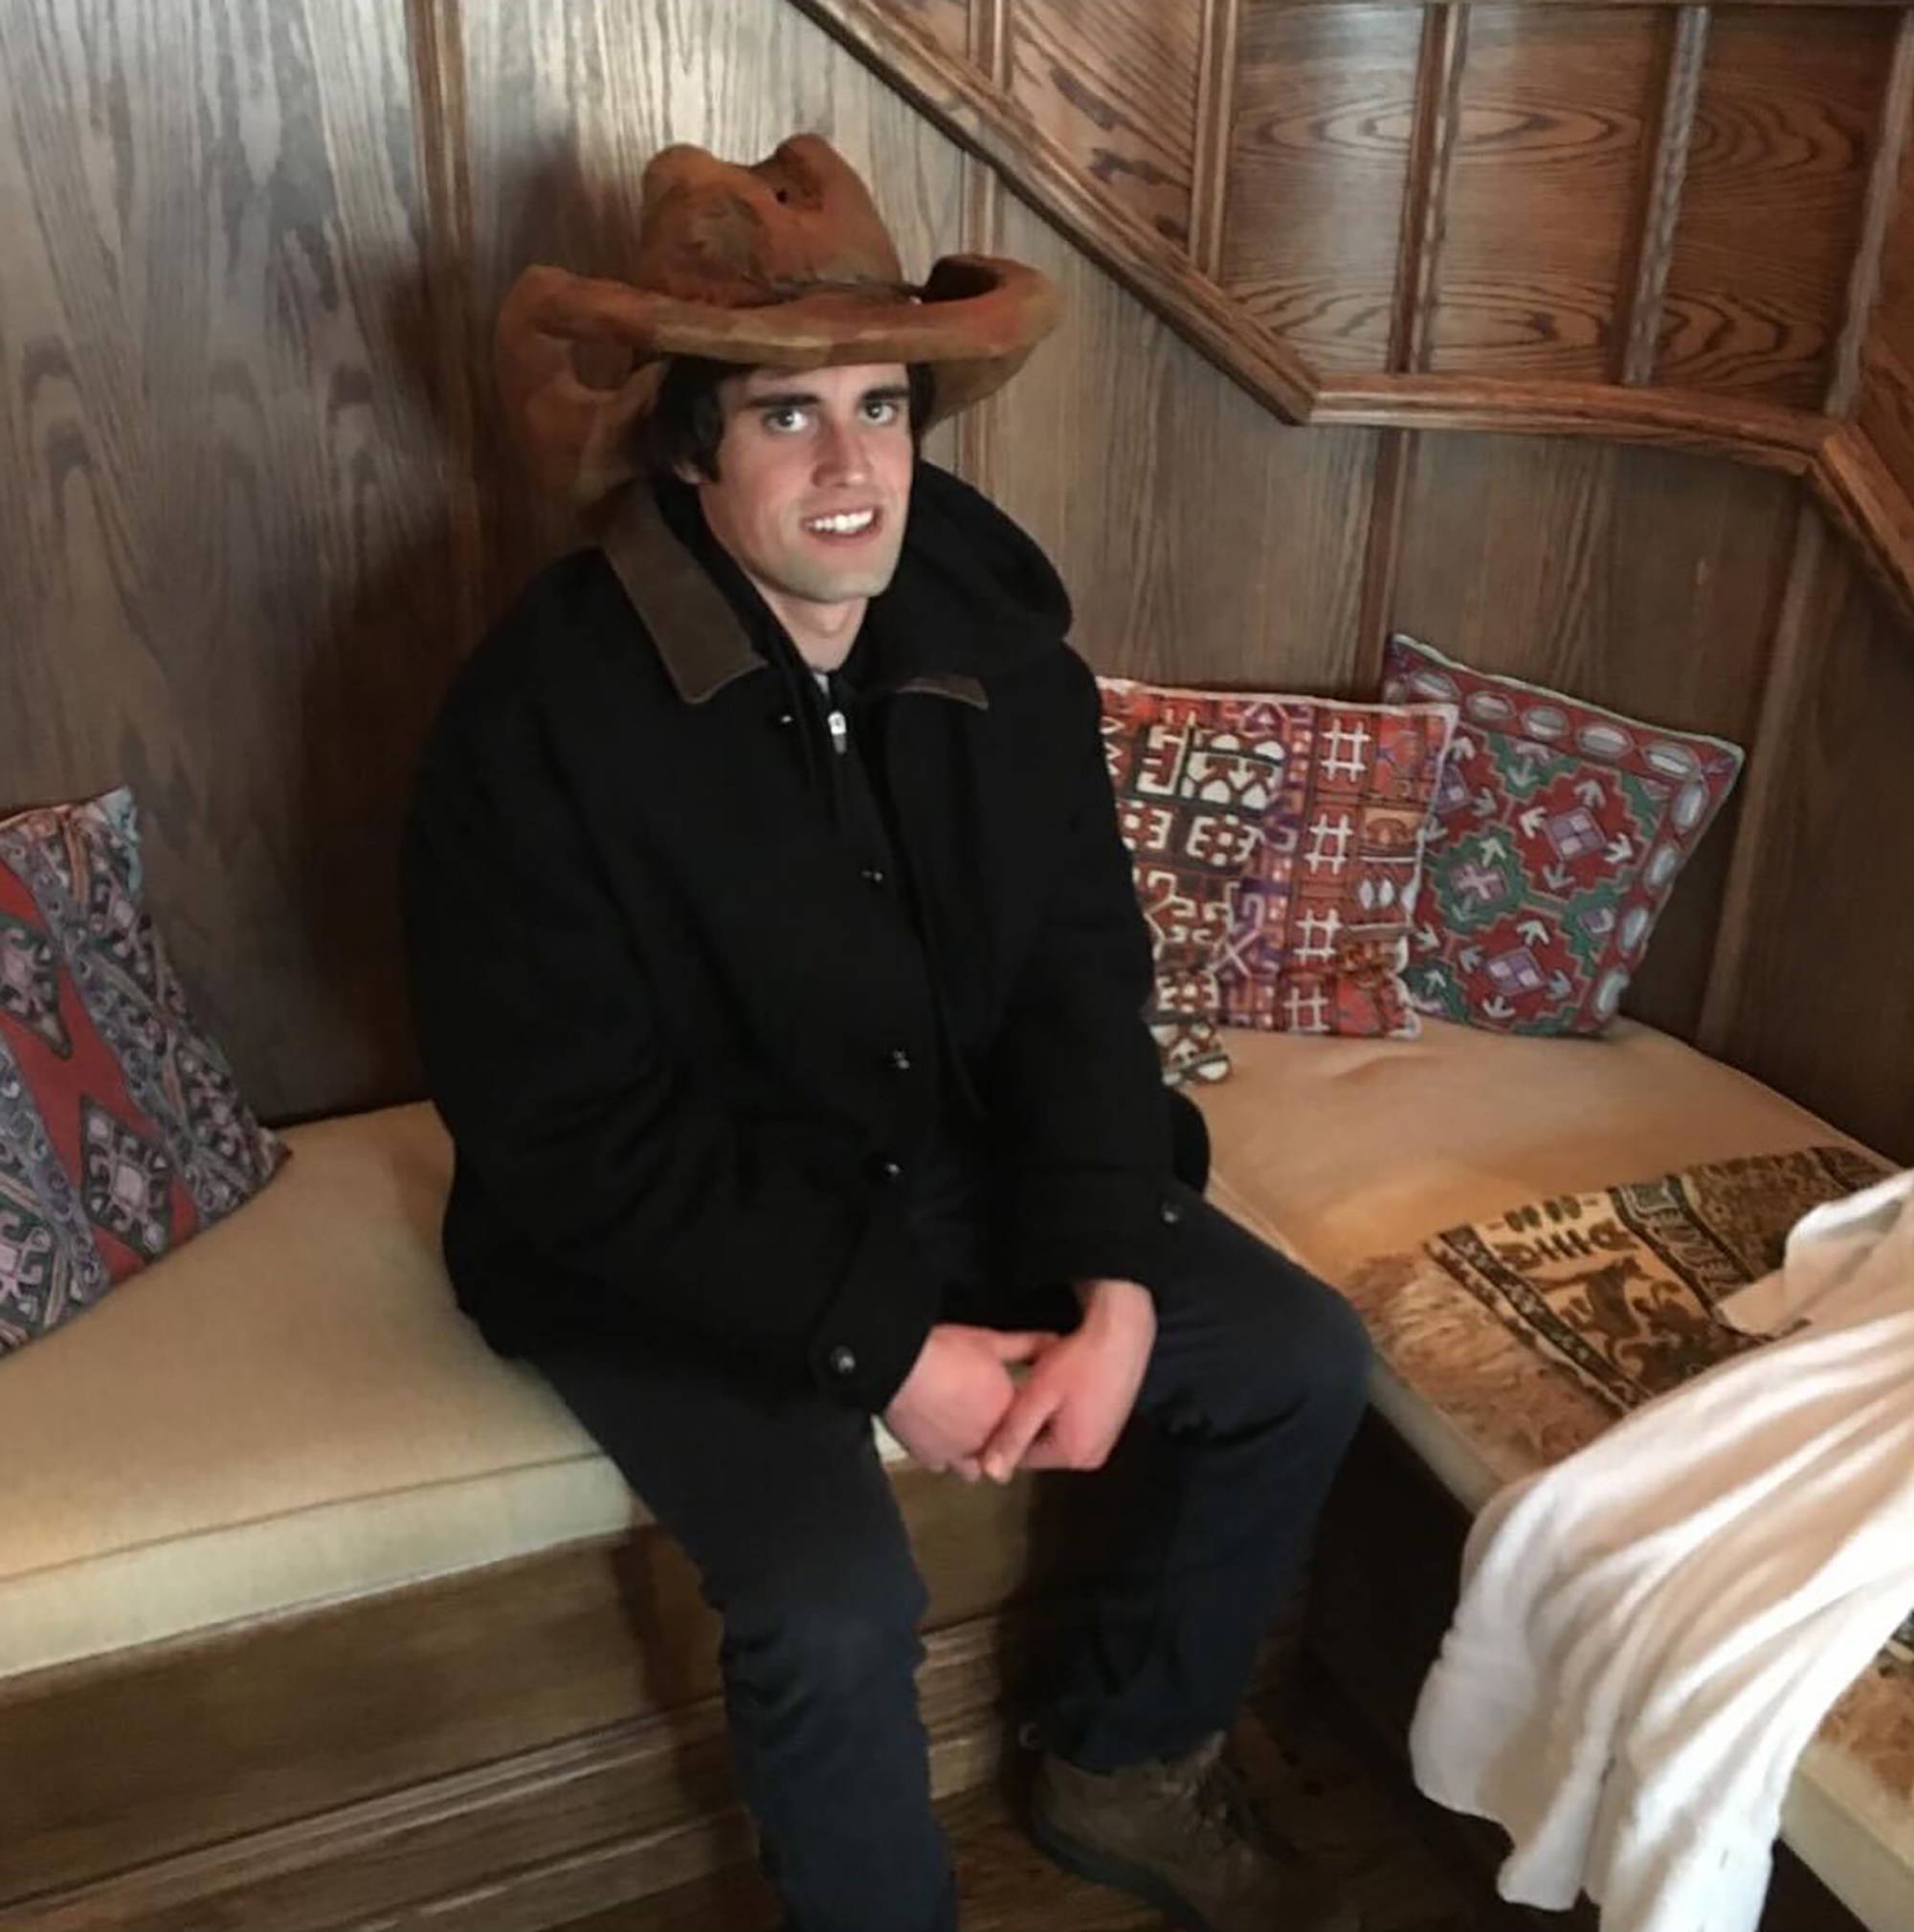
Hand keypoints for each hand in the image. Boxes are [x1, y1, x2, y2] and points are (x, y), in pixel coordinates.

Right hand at [883, 1324, 1058, 1479]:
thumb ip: (1025, 1345)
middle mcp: (989, 1439)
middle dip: (1000, 1436)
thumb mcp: (991, 1341)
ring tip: (966, 1432)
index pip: (1028, 1421)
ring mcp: (960, 1453)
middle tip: (988, 1416)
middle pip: (1003, 1447)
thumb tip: (1053, 1342)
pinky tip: (938, 1438)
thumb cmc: (945, 1353)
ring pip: (975, 1465)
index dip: (1023, 1411)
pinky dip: (943, 1454)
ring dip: (974, 1452)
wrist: (902, 1368)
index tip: (1013, 1403)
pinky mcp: (930, 1457)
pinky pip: (942, 1464)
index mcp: (1009, 1412)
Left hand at [980, 1279, 1155, 1480]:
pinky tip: (1060, 1386)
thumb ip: (1012, 1435)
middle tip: (1019, 1393)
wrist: (1121, 1334)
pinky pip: (1074, 1426)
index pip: (1023, 1458)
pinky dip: (1062, 1411)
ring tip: (1040, 1387)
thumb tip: (990, 1473)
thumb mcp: (1037, 1397)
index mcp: (1072, 1455)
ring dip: (1044, 1417)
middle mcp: (1092, 1457)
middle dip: (1027, 1426)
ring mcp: (1105, 1441)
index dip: (1005, 1433)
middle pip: (1042, 1449)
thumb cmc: (1077, 1363)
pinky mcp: (1111, 1424)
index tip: (996, 1408)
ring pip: (1057, 1436)